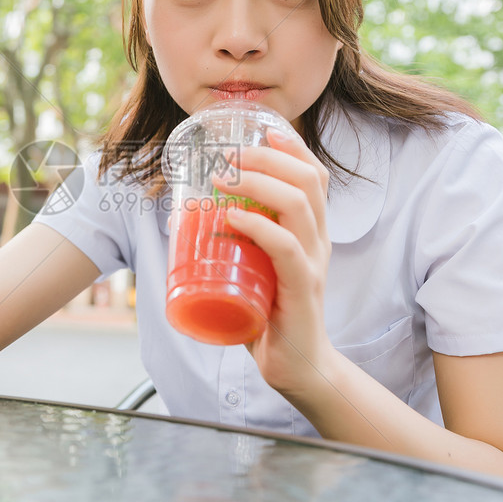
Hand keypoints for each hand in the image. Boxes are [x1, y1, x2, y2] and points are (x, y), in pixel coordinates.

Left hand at [212, 131, 334, 399]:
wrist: (298, 367)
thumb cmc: (272, 315)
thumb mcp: (255, 268)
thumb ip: (232, 242)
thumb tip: (184, 217)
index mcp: (311, 233)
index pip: (313, 177)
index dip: (292, 149)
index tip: (262, 134)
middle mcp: (318, 241)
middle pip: (307, 180)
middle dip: (267, 158)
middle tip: (229, 156)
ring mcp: (313, 263)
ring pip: (298, 205)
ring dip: (259, 183)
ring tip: (225, 178)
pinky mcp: (303, 288)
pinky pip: (287, 247)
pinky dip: (259, 226)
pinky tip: (232, 217)